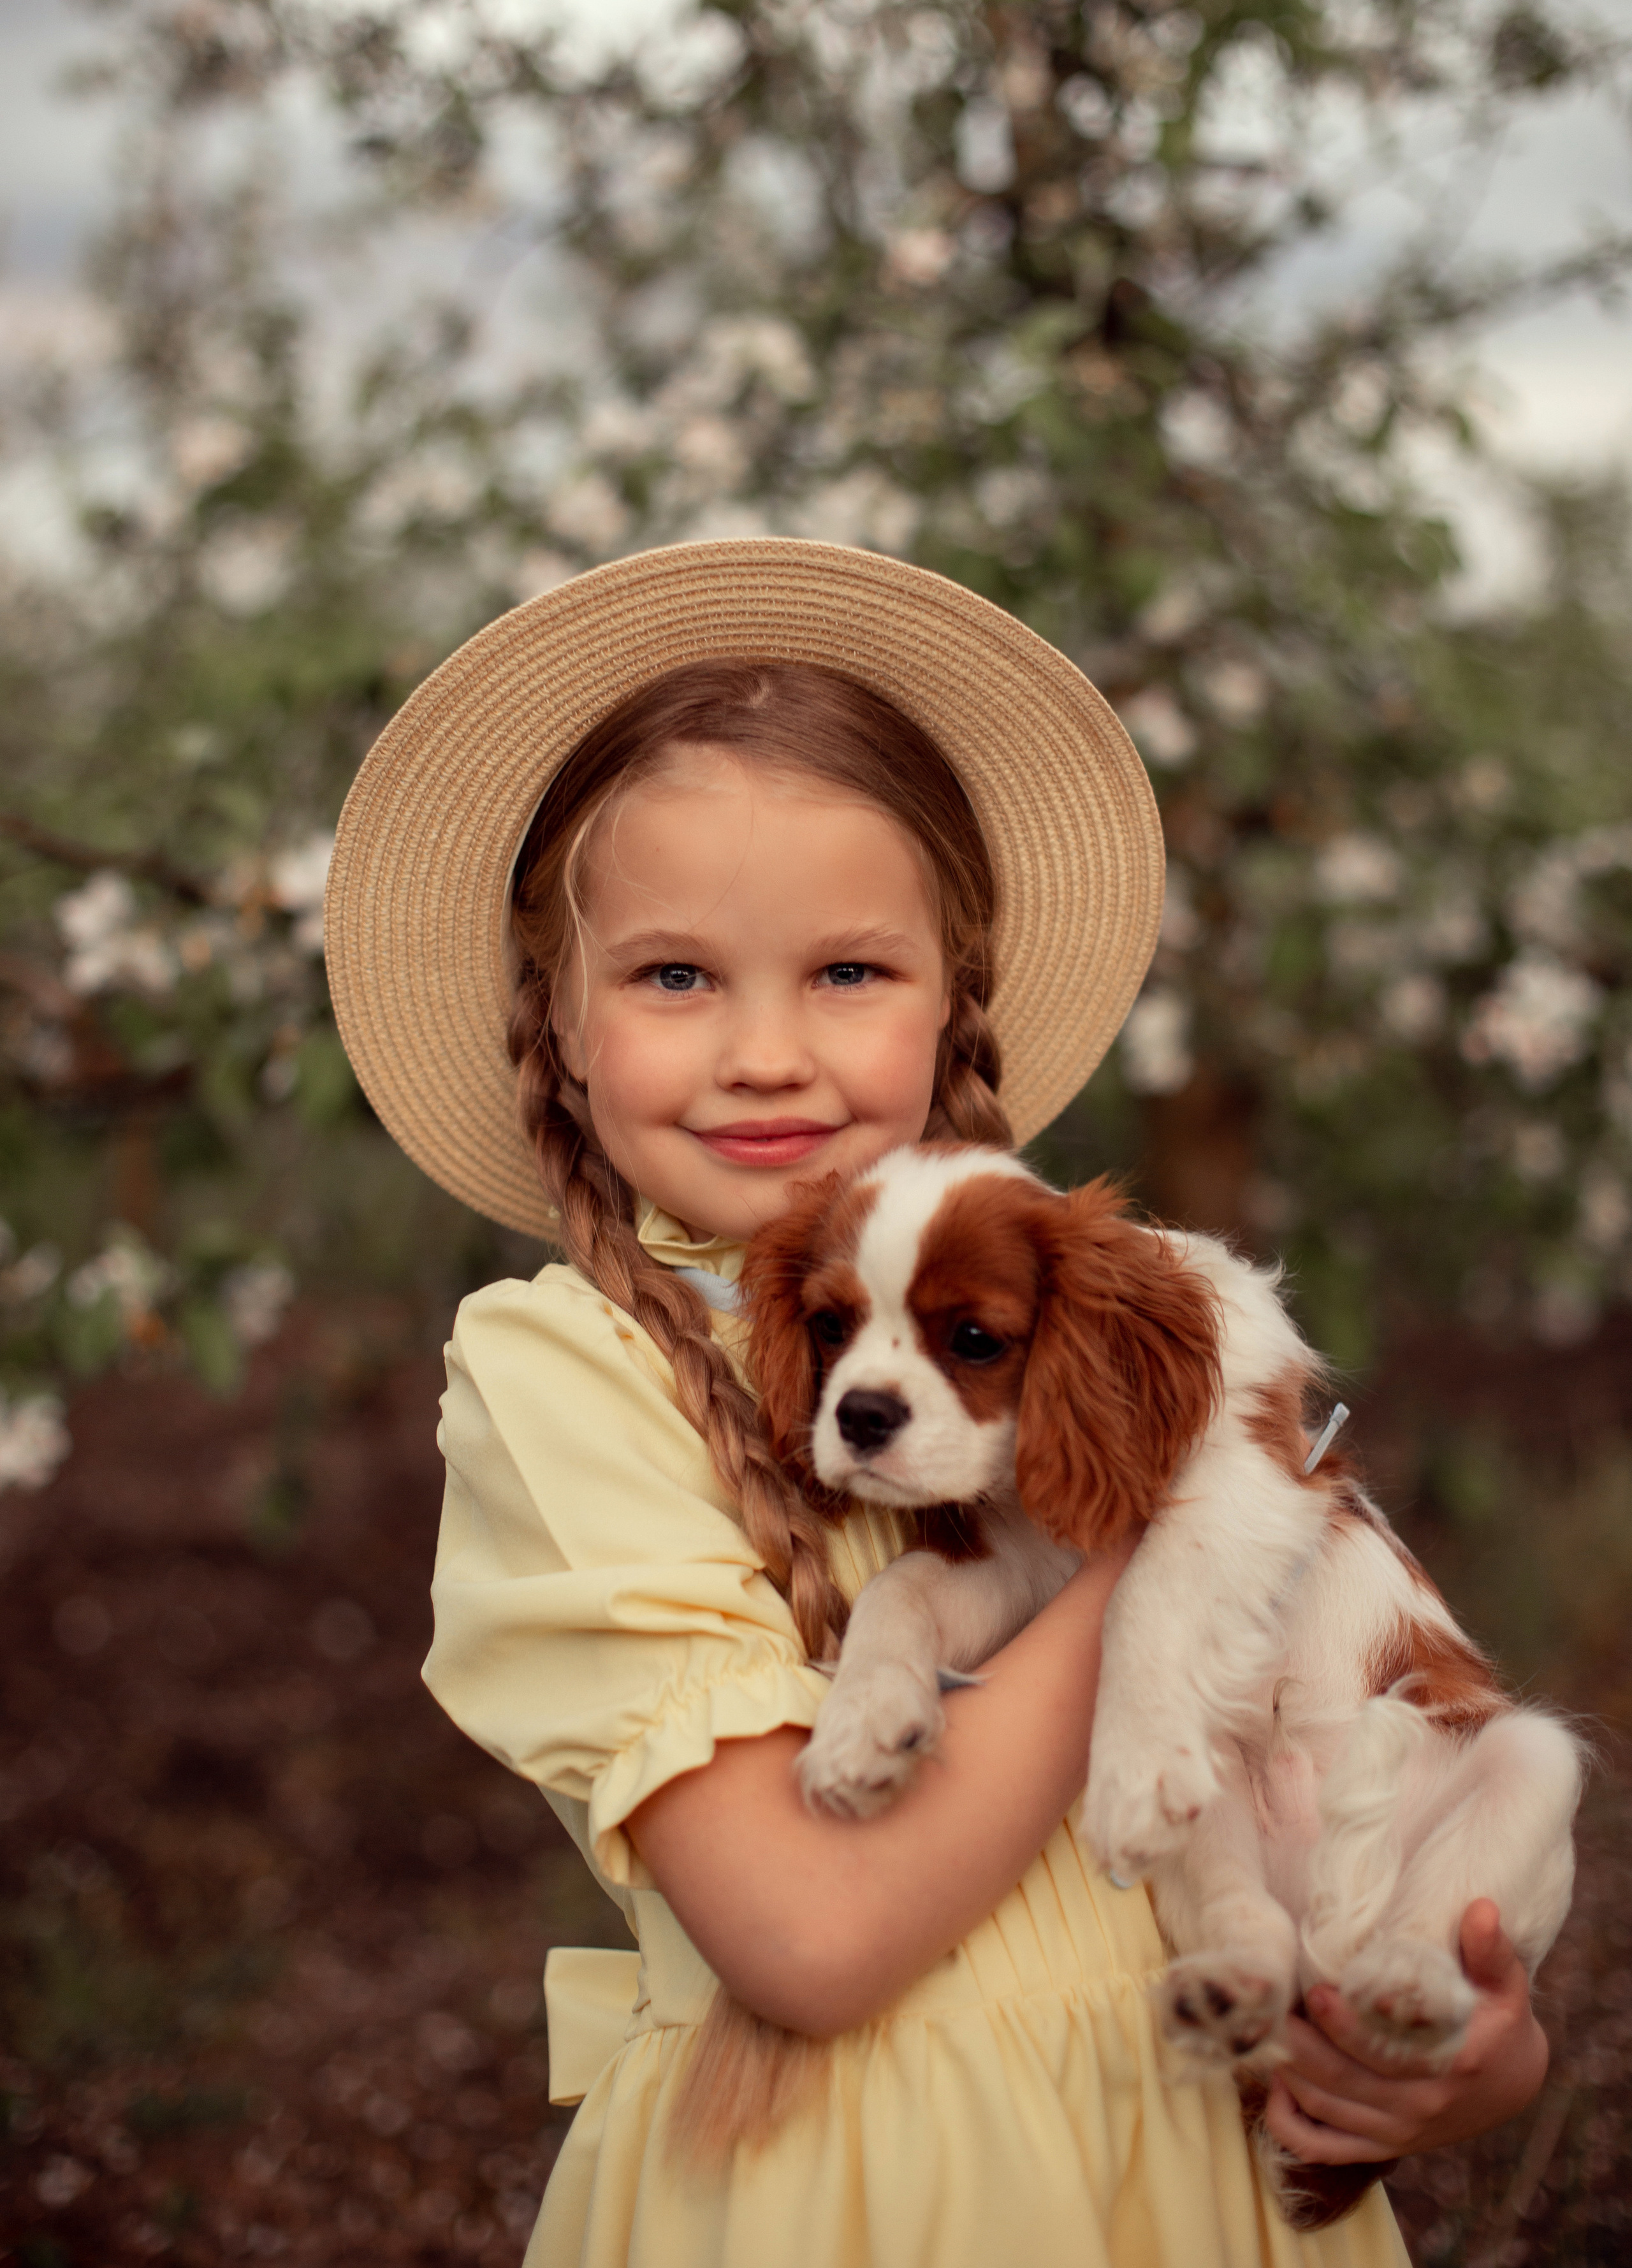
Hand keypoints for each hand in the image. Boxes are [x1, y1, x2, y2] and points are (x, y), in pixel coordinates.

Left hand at [1264, 1902, 1549, 2163]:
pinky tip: (1274, 2083)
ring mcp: (1398, 2132)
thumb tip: (1482, 1908)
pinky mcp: (1382, 2146)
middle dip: (1298, 2043)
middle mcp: (1420, 2106)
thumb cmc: (1500, 2022)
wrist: (1512, 2084)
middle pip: (1340, 2080)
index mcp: (1451, 2066)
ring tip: (1265, 2027)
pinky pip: (1323, 2147)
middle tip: (1270, 2005)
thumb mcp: (1507, 1985)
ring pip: (1324, 2108)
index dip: (1344, 2025)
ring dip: (1287, 2071)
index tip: (1315, 1990)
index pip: (1385, 2052)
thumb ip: (1493, 1948)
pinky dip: (1290, 2122)